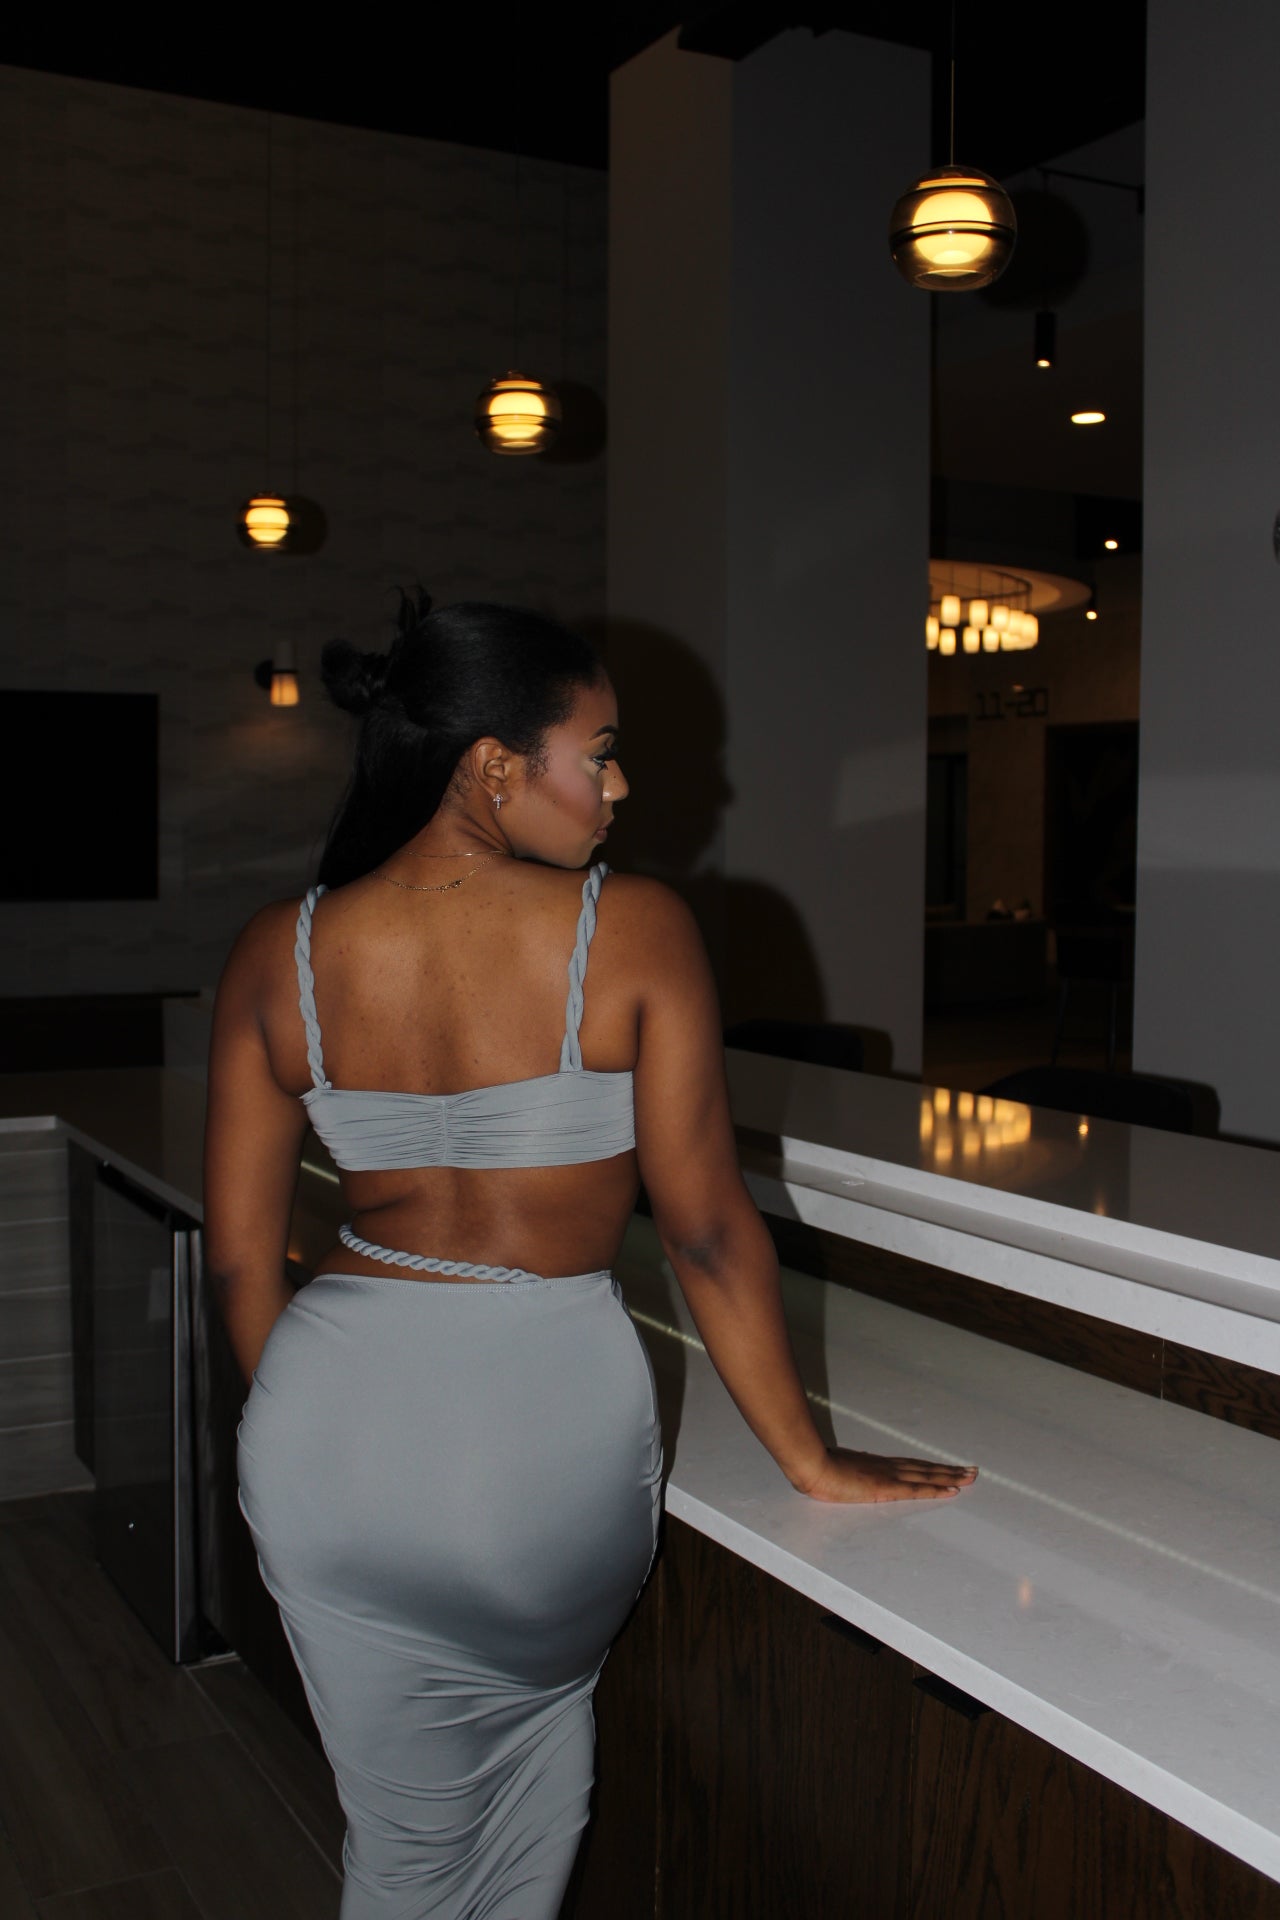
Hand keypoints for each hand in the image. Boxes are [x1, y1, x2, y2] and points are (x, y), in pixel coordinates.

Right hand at [794, 1448, 977, 1504]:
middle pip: (926, 1468)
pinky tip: (952, 1490)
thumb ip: (852, 1474)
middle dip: (950, 1470)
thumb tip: (853, 1475)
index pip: (913, 1465)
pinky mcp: (886, 1487)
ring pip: (928, 1475)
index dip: (933, 1467)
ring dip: (951, 1477)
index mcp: (879, 1465)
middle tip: (972, 1471)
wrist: (813, 1465)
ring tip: (970, 1477)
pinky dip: (936, 1489)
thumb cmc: (820, 1468)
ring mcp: (889, 1476)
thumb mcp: (840, 1471)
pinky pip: (917, 1489)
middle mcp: (889, 1467)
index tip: (951, 1468)